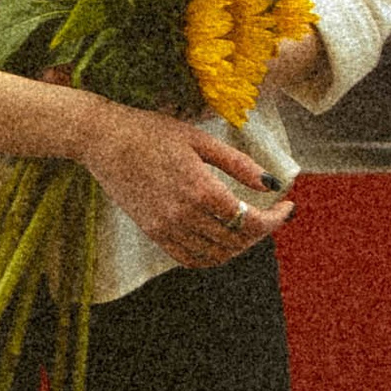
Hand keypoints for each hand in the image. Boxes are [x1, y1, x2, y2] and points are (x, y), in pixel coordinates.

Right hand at [77, 98, 292, 271]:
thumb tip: (272, 183)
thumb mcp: (200, 139)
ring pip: (216, 254)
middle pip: (236, 241)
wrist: (103, 140)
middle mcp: (184, 215)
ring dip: (239, 245)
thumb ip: (238, 164)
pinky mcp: (153, 232)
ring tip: (248, 225)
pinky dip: (212, 256)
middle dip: (261, 231)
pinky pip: (189, 259)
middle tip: (271, 214)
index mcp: (200, 189)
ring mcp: (166, 228)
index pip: (249, 220)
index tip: (287, 207)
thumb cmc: (152, 132)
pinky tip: (221, 239)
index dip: (275, 219)